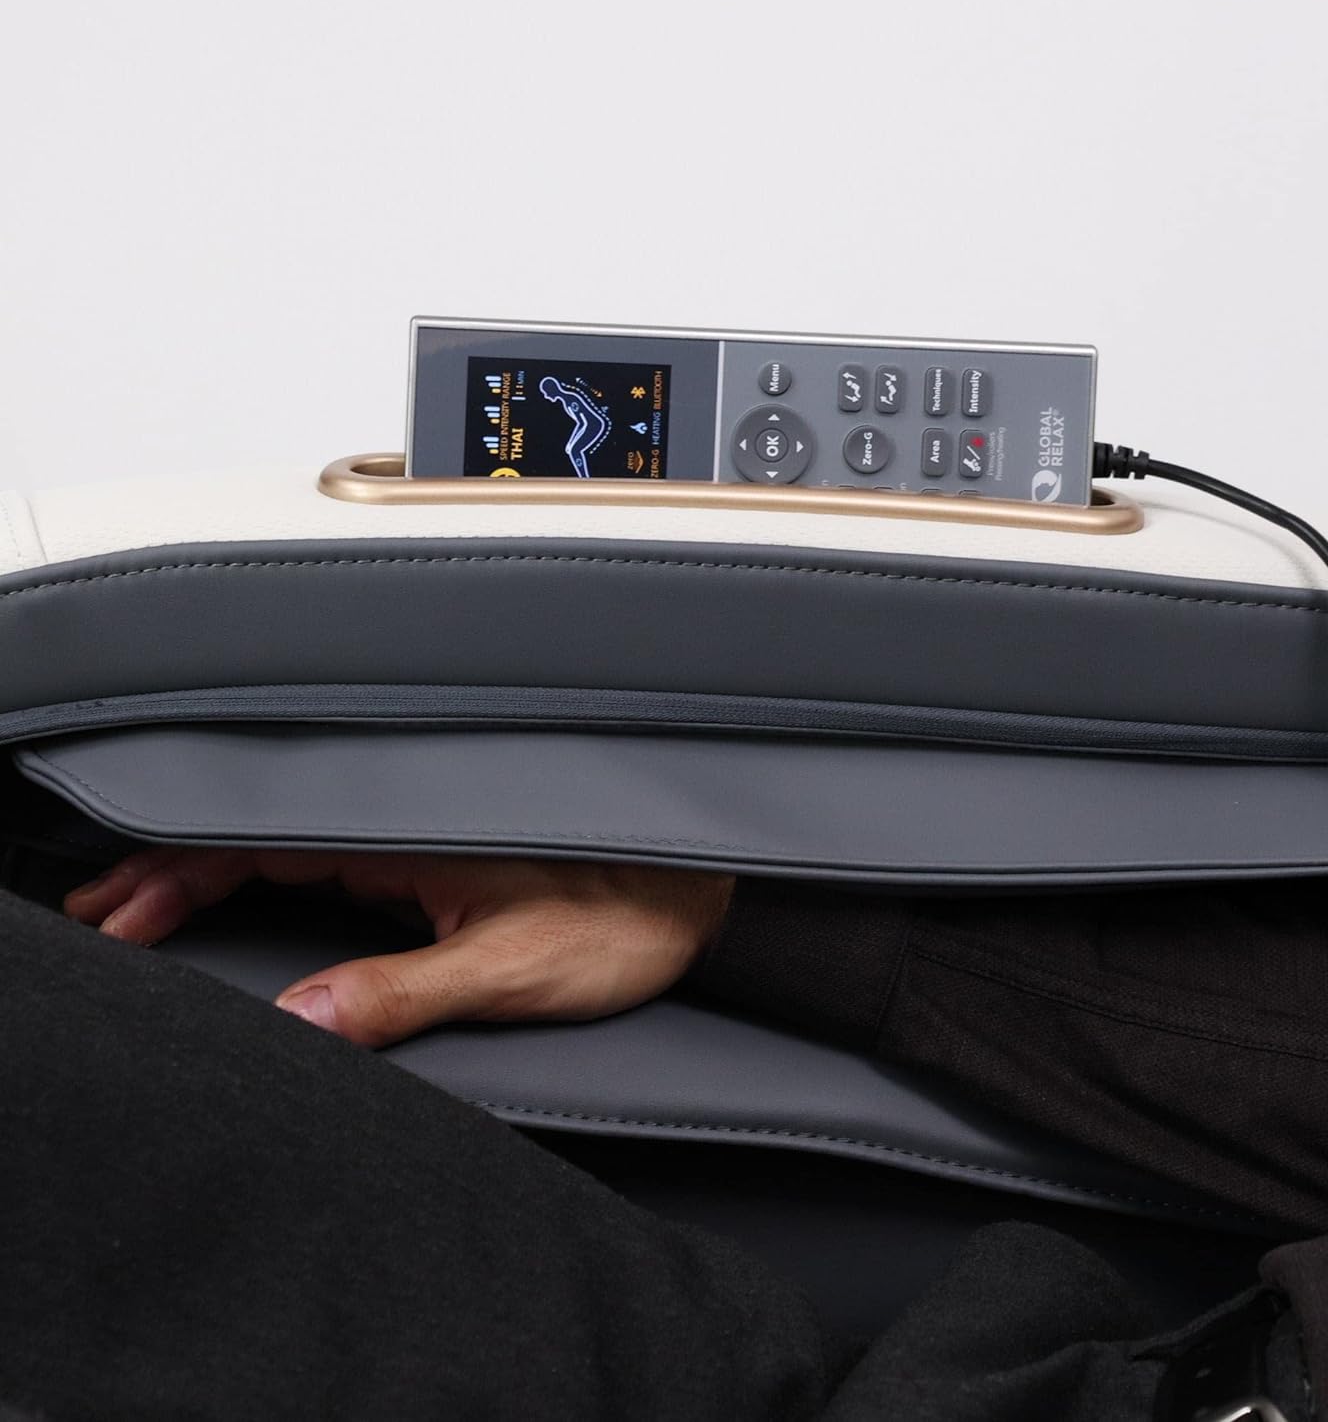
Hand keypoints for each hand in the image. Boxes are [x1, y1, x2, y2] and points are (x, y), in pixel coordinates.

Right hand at [63, 849, 734, 1047]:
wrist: (701, 893)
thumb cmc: (628, 915)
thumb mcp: (513, 968)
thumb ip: (406, 992)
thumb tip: (303, 1023)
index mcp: (412, 827)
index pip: (266, 836)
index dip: (181, 869)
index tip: (122, 911)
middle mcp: (409, 820)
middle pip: (264, 833)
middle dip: (177, 868)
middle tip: (110, 915)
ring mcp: (422, 833)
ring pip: (294, 843)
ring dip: (218, 869)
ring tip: (148, 907)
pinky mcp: (441, 856)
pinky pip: (332, 857)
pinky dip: (272, 877)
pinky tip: (245, 901)